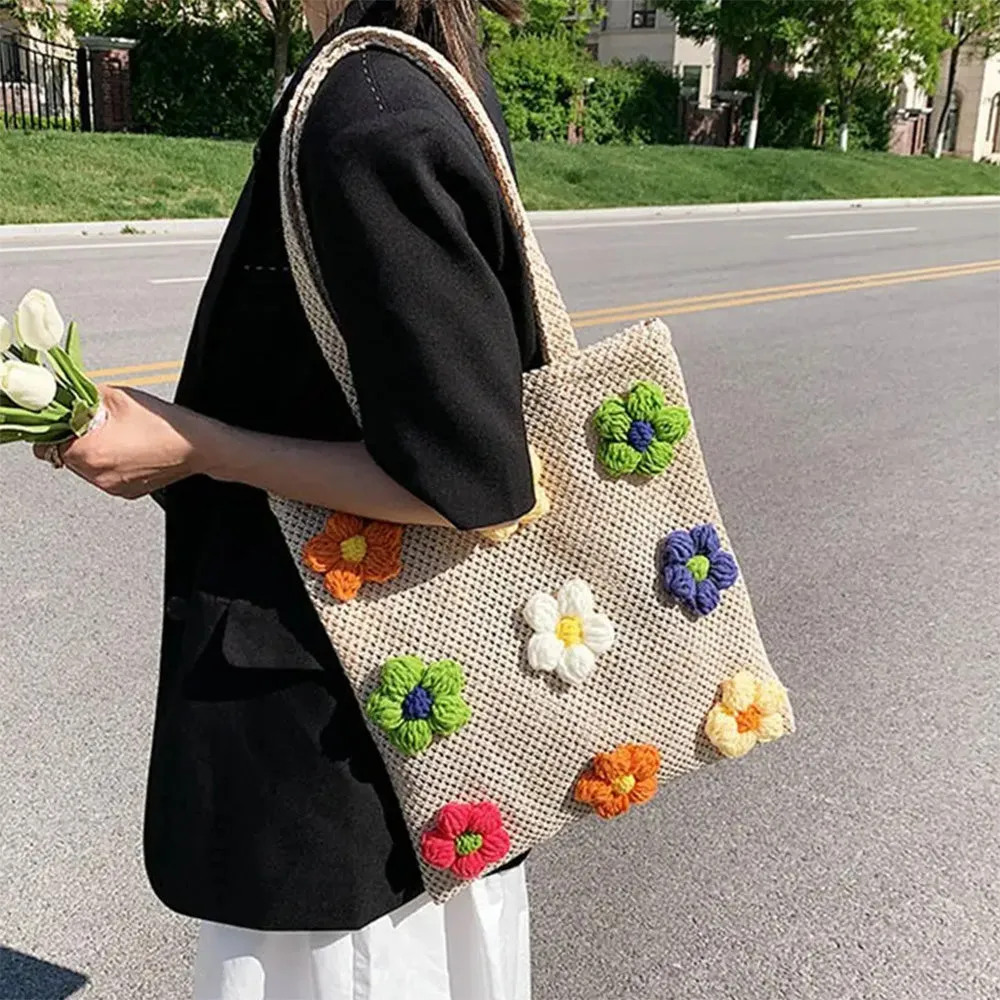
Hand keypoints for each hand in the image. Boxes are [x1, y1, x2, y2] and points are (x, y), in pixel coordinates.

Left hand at [34, 385, 220, 498]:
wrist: (196, 445)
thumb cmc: (161, 422)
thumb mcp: (116, 396)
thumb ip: (82, 396)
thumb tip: (64, 395)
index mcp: (89, 452)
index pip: (45, 447)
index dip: (54, 430)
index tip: (64, 421)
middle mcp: (97, 475)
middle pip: (64, 458)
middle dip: (74, 440)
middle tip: (93, 425)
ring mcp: (112, 487)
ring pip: (84, 468)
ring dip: (91, 452)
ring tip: (114, 436)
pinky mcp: (126, 492)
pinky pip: (104, 477)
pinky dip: (109, 464)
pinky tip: (127, 448)